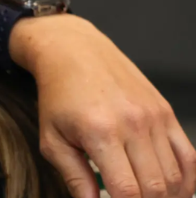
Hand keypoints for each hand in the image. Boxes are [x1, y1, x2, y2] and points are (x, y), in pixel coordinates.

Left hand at [12, 15, 195, 197]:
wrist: (74, 51)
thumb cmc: (59, 94)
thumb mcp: (52, 138)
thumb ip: (73, 177)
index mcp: (100, 133)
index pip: (127, 191)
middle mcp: (132, 124)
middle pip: (156, 188)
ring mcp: (154, 117)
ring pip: (175, 176)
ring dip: (166, 196)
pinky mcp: (165, 111)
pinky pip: (189, 155)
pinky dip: (187, 180)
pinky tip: (173, 190)